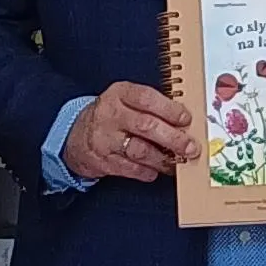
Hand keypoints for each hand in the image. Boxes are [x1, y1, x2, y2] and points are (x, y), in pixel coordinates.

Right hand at [63, 82, 196, 184]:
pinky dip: (148, 171)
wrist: (75, 136)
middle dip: (173, 139)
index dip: (170, 110)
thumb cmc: (111, 116)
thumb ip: (151, 107)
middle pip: (147, 126)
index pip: (147, 98)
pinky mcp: (104, 161)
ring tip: (176, 162)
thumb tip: (184, 122)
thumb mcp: (125, 101)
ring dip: (163, 159)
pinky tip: (156, 170)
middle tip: (190, 147)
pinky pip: (132, 169)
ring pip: (140, 151)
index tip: (186, 119)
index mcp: (119, 94)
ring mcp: (105, 139)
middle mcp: (110, 114)